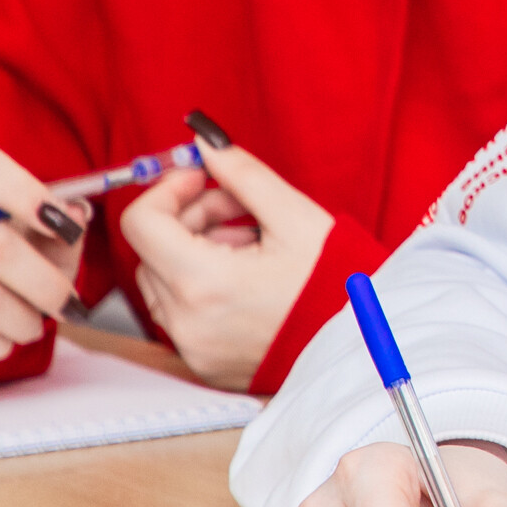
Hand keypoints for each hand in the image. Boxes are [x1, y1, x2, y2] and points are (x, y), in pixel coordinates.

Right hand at [0, 147, 91, 361]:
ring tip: (33, 325)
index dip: (25, 193)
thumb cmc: (2, 261)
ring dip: (25, 321)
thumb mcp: (37, 238)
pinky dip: (0, 344)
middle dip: (46, 284)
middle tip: (68, 304)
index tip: (63, 225)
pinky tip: (4, 339)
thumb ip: (61, 226)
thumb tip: (76, 215)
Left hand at [114, 130, 329, 390]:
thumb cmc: (337, 286)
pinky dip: (200, 286)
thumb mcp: (294, 216)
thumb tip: (205, 142)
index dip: (166, 189)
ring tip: (248, 244)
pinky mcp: (203, 364)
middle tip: (237, 207)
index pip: (141, 223)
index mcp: (204, 283)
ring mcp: (193, 348)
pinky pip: (180, 314)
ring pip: (162, 282)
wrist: (365, 345)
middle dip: (188, 217)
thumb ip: (242, 174)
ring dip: (191, 252)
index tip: (199, 178)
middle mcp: (188, 322)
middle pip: (151, 251)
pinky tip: (245, 277)